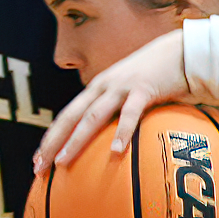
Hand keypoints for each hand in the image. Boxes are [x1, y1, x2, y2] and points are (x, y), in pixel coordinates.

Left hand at [35, 30, 186, 172]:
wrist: (180, 50)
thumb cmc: (155, 77)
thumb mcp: (130, 94)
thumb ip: (118, 112)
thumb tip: (110, 144)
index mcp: (97, 90)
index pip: (67, 116)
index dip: (51, 137)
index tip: (38, 161)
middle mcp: (102, 87)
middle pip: (70, 117)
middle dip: (52, 142)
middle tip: (39, 167)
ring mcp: (121, 87)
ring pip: (92, 117)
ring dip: (76, 140)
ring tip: (63, 162)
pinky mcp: (143, 89)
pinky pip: (130, 114)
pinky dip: (121, 132)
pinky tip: (115, 151)